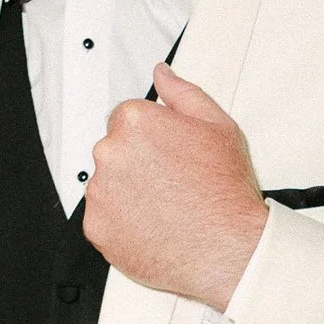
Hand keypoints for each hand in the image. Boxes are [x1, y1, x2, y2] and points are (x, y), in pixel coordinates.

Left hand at [82, 66, 267, 309]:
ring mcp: (100, 192)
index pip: (126, 120)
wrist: (226, 249)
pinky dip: (122, 223)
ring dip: (128, 193)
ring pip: (107, 185)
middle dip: (138, 164)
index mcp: (134, 122)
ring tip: (165, 207)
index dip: (152, 138)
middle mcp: (109, 152)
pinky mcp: (96, 227)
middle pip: (115, 152)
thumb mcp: (218, 126)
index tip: (169, 155)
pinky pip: (103, 218)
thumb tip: (162, 74)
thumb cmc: (225, 192)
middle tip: (172, 183)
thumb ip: (182, 93)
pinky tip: (153, 225)